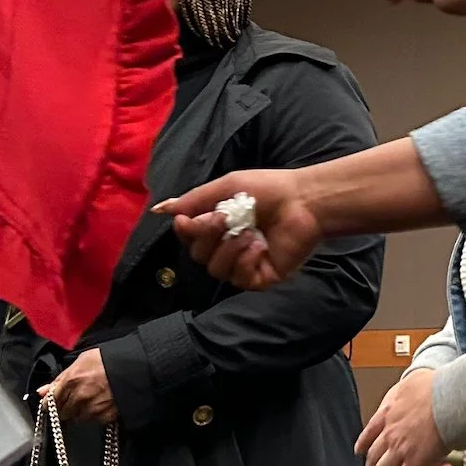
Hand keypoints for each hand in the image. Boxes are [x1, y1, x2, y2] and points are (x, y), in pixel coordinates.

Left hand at [47, 349, 117, 423]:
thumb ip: (60, 378)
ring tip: (91, 399)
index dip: (51, 403)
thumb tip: (42, 392)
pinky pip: (93, 421)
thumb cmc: (109, 359)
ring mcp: (92, 410)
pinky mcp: (105, 418)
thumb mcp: (82, 361)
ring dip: (79, 412)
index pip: (51, 401)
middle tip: (75, 398)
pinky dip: (94, 415)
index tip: (52, 403)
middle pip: (62, 412)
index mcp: (71, 381)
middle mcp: (79, 398)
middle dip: (65, 407)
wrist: (137, 367)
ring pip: (77, 418)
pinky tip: (101, 403)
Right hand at [162, 168, 328, 288]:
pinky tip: (260, 246)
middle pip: (198, 255)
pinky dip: (246, 261)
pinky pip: (239, 279)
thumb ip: (194, 200)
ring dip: (229, 248)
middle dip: (208, 236)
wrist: (305, 201)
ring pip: (215, 269)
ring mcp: (244, 264)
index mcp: (218, 226)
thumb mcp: (226, 187)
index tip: (188, 220)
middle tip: (225, 218)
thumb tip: (161, 209)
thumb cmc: (268, 189)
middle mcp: (228, 246)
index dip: (186, 231)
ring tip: (249, 232)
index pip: (189, 237)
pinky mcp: (261, 278)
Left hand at [356, 369, 450, 465]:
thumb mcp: (414, 380)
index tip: (360, 452)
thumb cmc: (438, 387)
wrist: (451, 397)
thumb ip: (408, 387)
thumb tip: (410, 385)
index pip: (370, 432)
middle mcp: (390, 433)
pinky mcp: (415, 463)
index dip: (364, 445)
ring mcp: (401, 449)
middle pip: (372, 458)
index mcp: (388, 413)